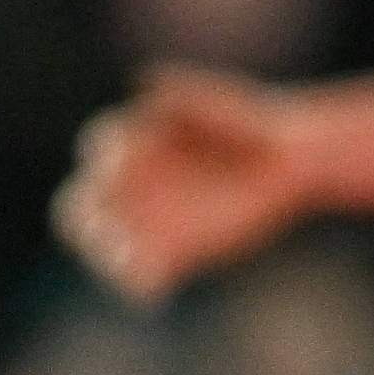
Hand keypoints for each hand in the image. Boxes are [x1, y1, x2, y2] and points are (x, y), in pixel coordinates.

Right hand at [57, 69, 309, 304]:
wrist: (289, 162)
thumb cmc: (251, 123)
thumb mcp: (228, 105)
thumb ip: (189, 94)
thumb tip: (149, 81)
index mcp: (133, 141)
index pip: (101, 148)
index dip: (106, 154)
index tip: (119, 159)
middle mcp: (128, 183)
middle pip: (84, 201)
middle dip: (85, 213)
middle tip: (100, 225)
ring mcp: (145, 219)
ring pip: (106, 241)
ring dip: (106, 254)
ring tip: (122, 263)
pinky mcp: (171, 250)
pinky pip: (145, 270)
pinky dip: (141, 283)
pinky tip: (151, 294)